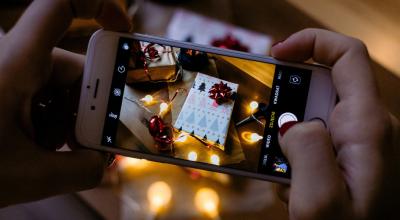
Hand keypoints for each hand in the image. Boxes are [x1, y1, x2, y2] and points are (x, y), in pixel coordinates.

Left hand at [0, 0, 130, 206]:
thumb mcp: (25, 176)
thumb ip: (79, 171)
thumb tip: (103, 164)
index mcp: (16, 63)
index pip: (60, 6)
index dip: (99, 6)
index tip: (123, 30)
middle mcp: (14, 61)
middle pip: (72, 66)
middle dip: (90, 106)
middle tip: (93, 140)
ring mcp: (8, 76)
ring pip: (58, 87)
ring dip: (68, 121)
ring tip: (58, 153)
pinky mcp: (4, 92)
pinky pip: (41, 97)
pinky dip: (50, 123)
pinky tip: (42, 150)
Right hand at [272, 29, 399, 219]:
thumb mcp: (319, 200)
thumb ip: (305, 149)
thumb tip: (292, 122)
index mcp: (367, 127)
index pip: (347, 56)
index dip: (311, 42)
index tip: (275, 55)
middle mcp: (367, 127)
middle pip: (322, 86)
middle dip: (285, 102)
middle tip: (261, 129)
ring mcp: (358, 142)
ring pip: (313, 116)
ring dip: (286, 138)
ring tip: (277, 173)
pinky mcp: (348, 157)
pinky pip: (315, 140)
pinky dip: (294, 155)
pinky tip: (290, 185)